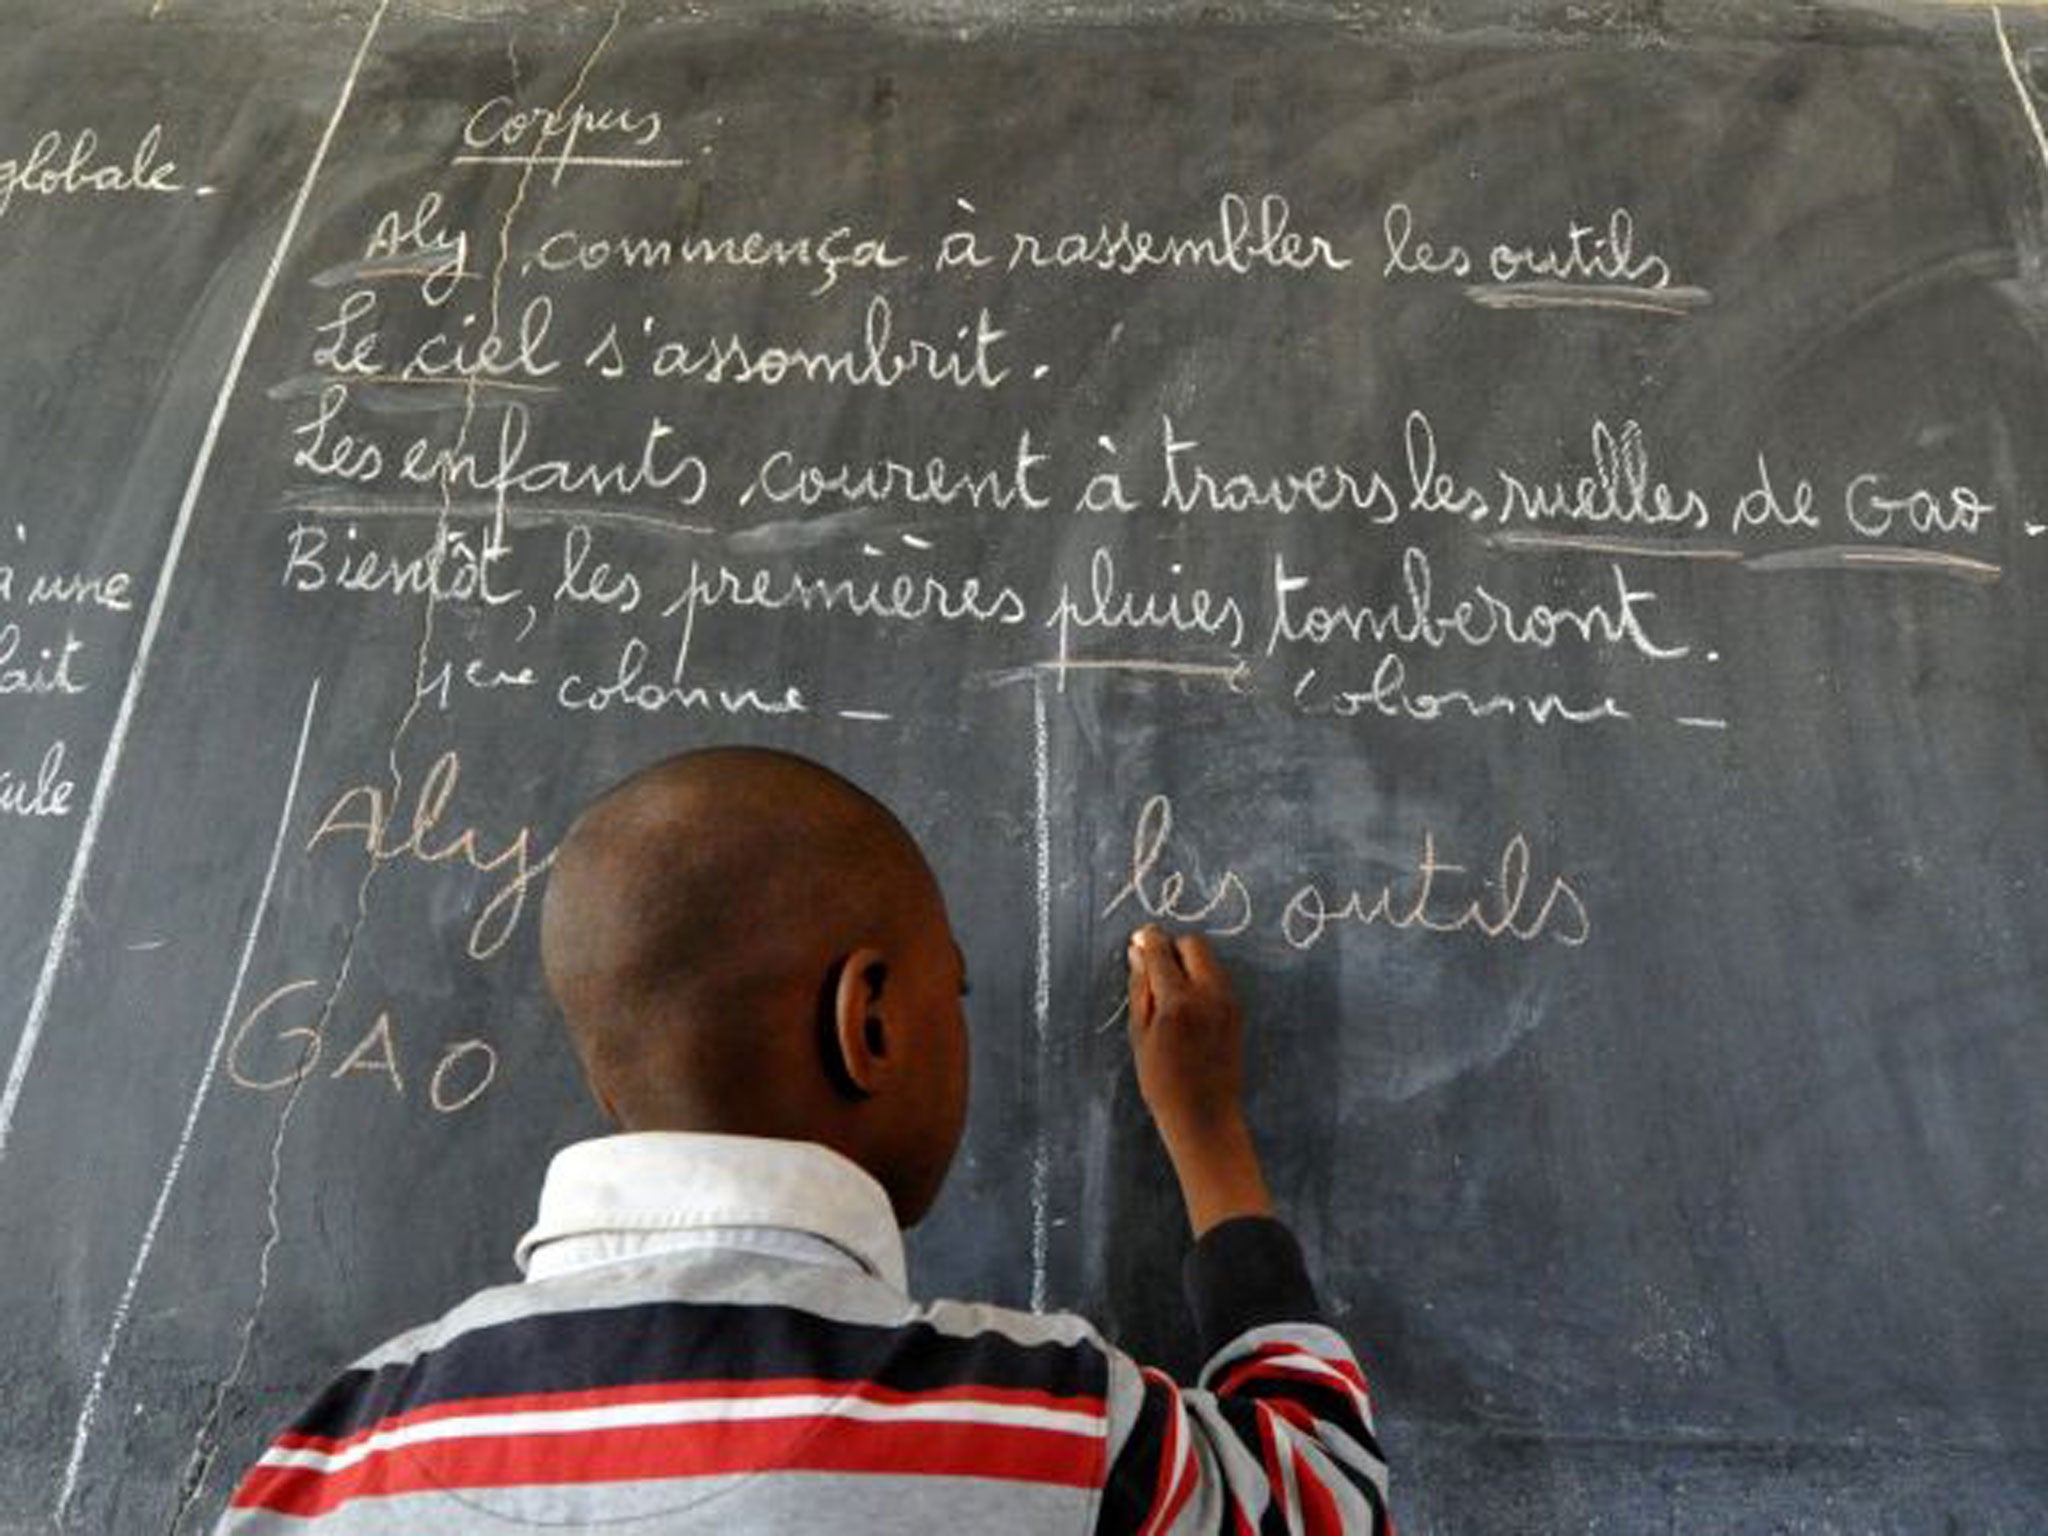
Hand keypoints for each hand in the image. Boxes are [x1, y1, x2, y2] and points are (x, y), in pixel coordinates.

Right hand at [1126, 925, 1272, 1235]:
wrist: (1205, 1115)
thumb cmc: (1162, 1081)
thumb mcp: (1139, 1035)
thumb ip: (1140, 988)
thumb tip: (1138, 950)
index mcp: (1178, 1001)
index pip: (1162, 950)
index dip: (1147, 940)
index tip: (1138, 939)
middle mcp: (1209, 994)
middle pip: (1193, 944)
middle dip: (1173, 948)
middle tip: (1155, 967)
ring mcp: (1229, 1001)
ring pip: (1209, 959)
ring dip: (1188, 963)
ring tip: (1170, 990)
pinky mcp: (1238, 1011)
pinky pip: (1218, 978)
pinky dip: (1201, 979)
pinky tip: (1187, 1004)